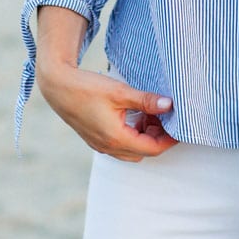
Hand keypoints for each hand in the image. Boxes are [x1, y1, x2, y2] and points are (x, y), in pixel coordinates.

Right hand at [36, 59, 177, 161]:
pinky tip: (135, 114)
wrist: (57, 87)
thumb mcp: (120, 92)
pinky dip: (133, 134)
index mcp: (116, 138)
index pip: (153, 149)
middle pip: (144, 152)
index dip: (170, 139)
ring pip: (132, 150)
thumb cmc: (87, 88)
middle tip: (166, 116)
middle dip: (159, 137)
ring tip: (151, 113)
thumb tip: (170, 105)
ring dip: (145, 136)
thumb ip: (146, 101)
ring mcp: (100, 145)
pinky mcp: (96, 139)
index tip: (181, 125)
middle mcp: (108, 147)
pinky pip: (121, 145)